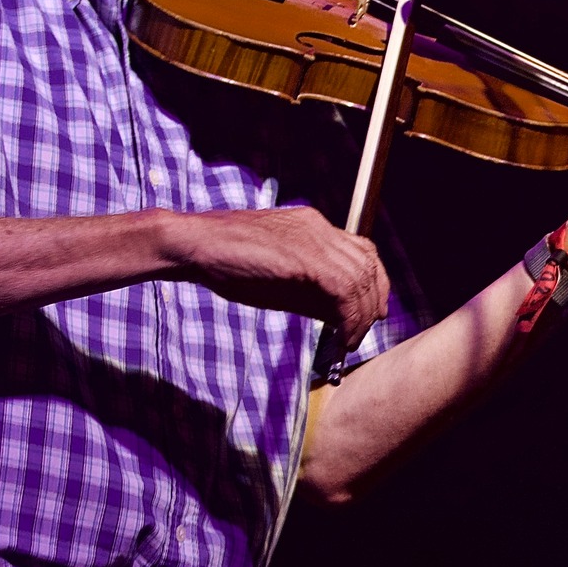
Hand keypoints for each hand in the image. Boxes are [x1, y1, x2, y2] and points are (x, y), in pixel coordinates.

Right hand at [168, 206, 389, 348]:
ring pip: (360, 278)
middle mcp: (319, 227)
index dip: (374, 283)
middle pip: (369, 264)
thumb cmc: (226, 262)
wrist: (193, 244)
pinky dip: (348, 318)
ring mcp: (313, 238)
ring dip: (360, 316)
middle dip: (373, 301)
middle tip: (364, 330)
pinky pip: (344, 290)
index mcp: (313, 226)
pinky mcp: (305, 256)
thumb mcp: (278, 278)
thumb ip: (310, 293)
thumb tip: (337, 317)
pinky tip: (341, 338)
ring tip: (350, 340)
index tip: (370, 311)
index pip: (363, 251)